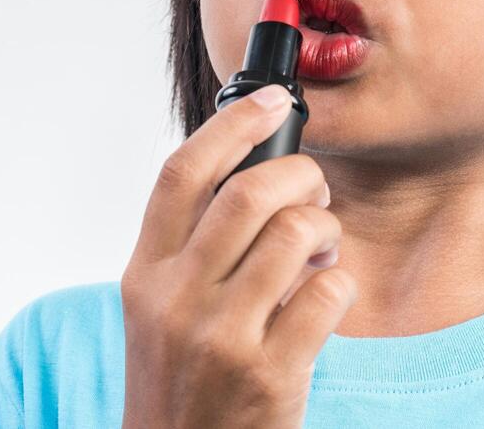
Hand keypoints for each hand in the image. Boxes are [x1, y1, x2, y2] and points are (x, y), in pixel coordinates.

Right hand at [120, 85, 354, 428]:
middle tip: (314, 190)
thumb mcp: (159, 310)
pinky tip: (325, 295)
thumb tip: (252, 166)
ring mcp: (222, 339)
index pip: (181, 174)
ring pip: (297, 233)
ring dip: (325, 228)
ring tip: (321, 250)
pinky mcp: (269, 375)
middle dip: (302, 174)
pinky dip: (339, 282)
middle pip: (250, 192)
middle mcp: (176, 300)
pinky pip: (328, 291)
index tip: (271, 101)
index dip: (232, 124)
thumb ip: (190, 245)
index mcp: (145, 274)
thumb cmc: (182, 381)